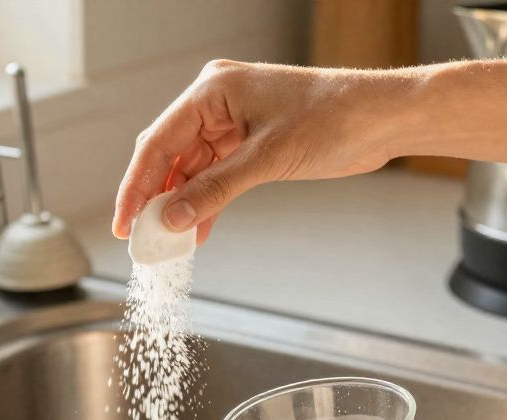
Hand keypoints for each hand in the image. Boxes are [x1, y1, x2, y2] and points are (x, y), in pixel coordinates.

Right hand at [111, 60, 407, 243]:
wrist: (382, 119)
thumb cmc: (333, 118)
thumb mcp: (267, 158)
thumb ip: (216, 189)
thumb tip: (174, 218)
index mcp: (212, 90)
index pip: (158, 142)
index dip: (136, 186)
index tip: (125, 222)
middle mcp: (216, 103)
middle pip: (168, 156)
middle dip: (154, 198)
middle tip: (140, 238)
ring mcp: (233, 122)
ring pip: (191, 170)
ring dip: (181, 205)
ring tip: (168, 242)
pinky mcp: (250, 142)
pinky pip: (215, 176)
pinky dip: (207, 202)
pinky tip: (198, 232)